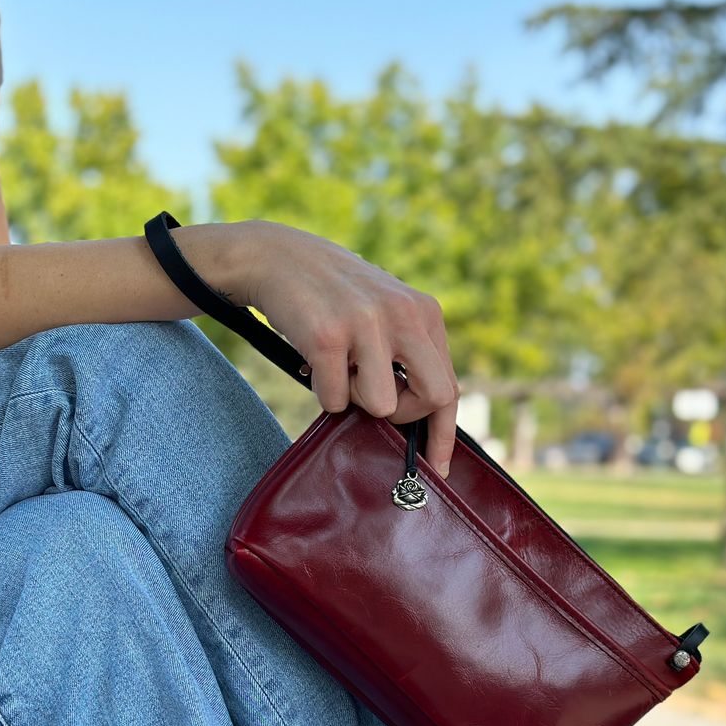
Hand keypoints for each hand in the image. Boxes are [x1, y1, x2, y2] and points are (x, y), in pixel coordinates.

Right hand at [239, 220, 459, 476]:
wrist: (276, 258)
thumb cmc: (330, 298)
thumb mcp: (383, 311)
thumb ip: (408, 352)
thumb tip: (424, 418)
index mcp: (423, 311)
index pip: (449, 384)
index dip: (444, 433)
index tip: (440, 468)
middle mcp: (403, 314)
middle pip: (434, 397)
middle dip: (404, 414)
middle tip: (374, 404)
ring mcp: (365, 324)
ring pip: (381, 405)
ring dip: (353, 399)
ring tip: (337, 370)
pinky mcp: (327, 337)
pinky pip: (335, 400)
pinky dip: (321, 391)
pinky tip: (313, 363)